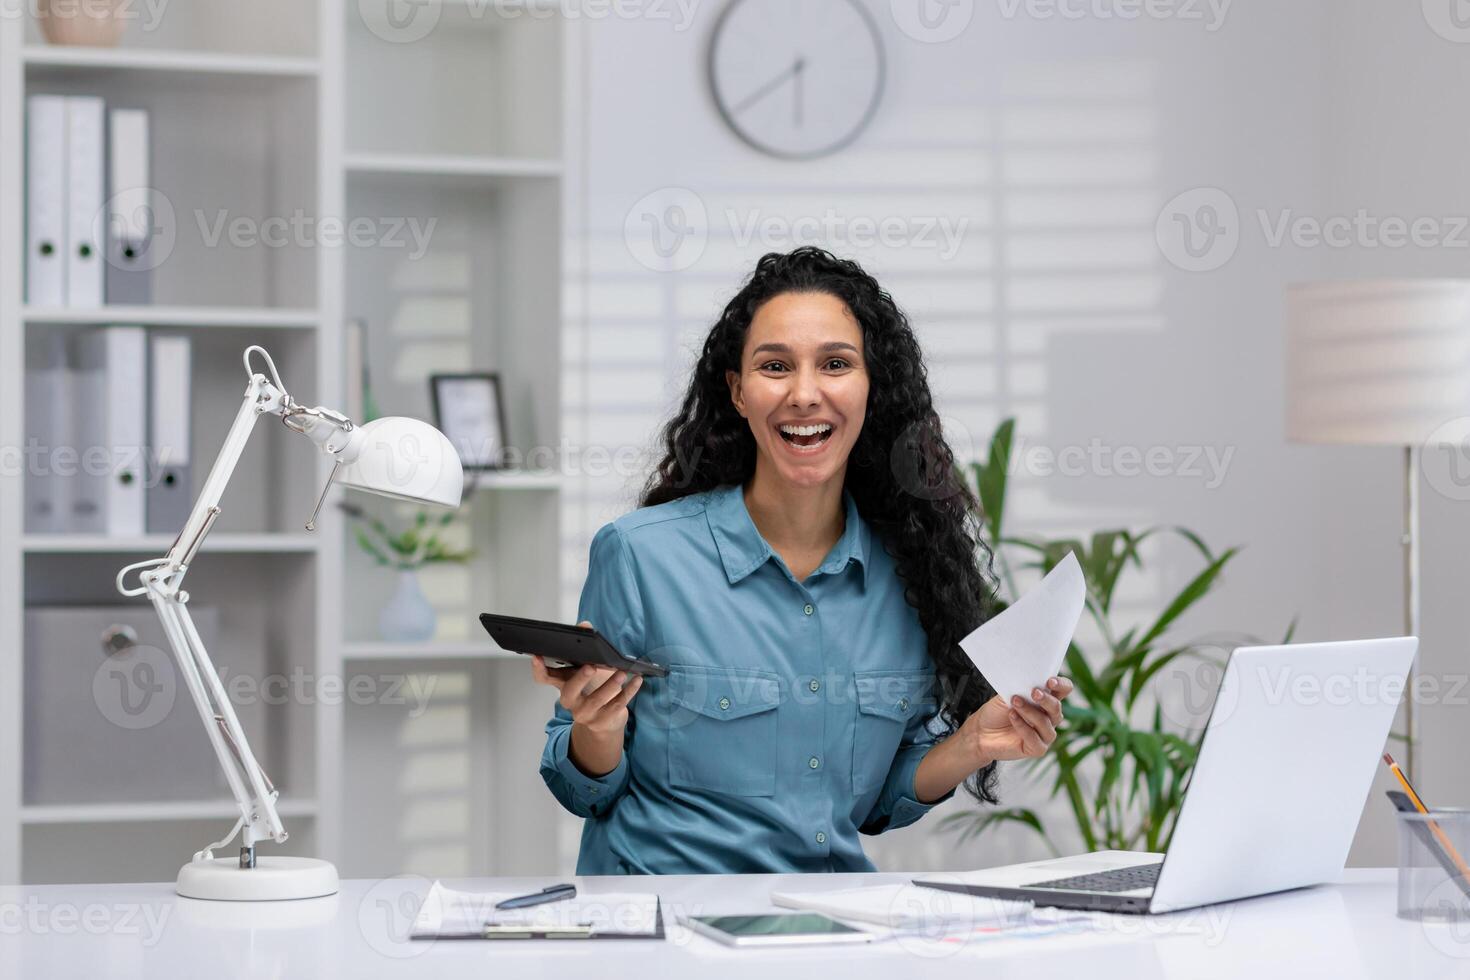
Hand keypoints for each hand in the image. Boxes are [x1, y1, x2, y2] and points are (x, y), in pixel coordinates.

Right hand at [529, 621, 643, 734]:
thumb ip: (584, 647)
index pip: (544, 678)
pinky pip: (616, 706)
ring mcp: (585, 714)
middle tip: (591, 666)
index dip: (538, 668)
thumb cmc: (593, 689)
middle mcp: (570, 701)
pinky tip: (637, 680)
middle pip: (569, 692)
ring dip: (610, 685)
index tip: (536, 656)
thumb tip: (585, 625)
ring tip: (622, 672)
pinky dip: (628, 692)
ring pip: (596, 701)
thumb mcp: (587, 667)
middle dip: (580, 679)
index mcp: (562, 685)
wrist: (604, 721)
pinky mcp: (602, 722)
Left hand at [962, 676, 1073, 764]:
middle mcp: (1049, 718)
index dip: (1061, 685)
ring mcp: (1044, 734)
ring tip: (1014, 702)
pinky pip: (1035, 738)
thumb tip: (1030, 681)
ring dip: (1029, 711)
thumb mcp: (1008, 695)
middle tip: (1034, 692)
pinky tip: (1012, 716)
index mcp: (1046, 701)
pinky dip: (1022, 726)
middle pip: (1056, 707)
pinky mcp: (1037, 749)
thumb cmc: (996, 712)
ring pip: (1045, 723)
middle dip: (1046, 699)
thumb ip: (1021, 688)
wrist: (981, 732)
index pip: (1063, 690)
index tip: (1050, 681)